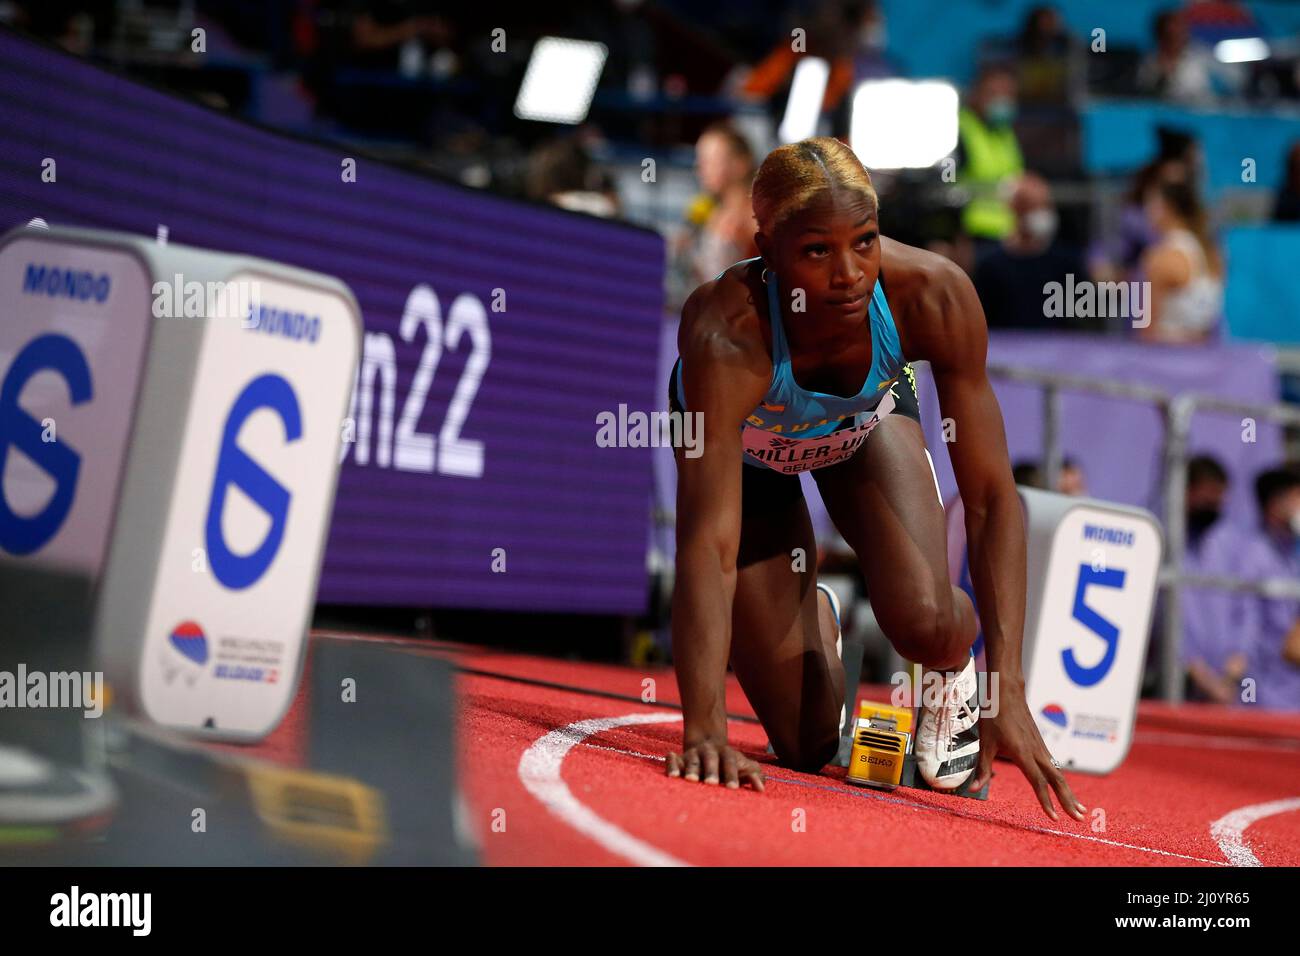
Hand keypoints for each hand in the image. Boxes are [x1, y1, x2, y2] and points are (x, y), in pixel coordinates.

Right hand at [666, 740, 764, 790]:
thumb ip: (754, 776)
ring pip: (692, 760)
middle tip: (712, 783)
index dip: (732, 774)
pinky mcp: (678, 759)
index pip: (730, 763)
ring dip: (691, 769)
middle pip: (710, 760)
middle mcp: (709, 752)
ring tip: (690, 780)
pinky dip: (671, 766)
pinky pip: (672, 761)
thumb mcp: (743, 766)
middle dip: (711, 771)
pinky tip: (672, 775)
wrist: (707, 742)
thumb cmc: (729, 762)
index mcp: (726, 754)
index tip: (734, 788)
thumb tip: (761, 789)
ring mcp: (693, 755)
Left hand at [968, 683, 1085, 821]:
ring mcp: (1040, 746)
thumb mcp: (985, 743)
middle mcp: (1036, 751)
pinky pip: (1054, 765)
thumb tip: (972, 789)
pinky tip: (1063, 788)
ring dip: (1069, 792)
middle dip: (1069, 801)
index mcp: (1022, 753)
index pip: (1038, 782)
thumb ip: (982, 769)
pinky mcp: (1040, 743)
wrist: (1006, 690)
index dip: (1045, 801)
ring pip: (1059, 773)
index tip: (1054, 818)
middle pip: (1057, 780)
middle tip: (1080, 819)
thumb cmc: (994, 715)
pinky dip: (1061, 780)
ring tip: (1079, 809)